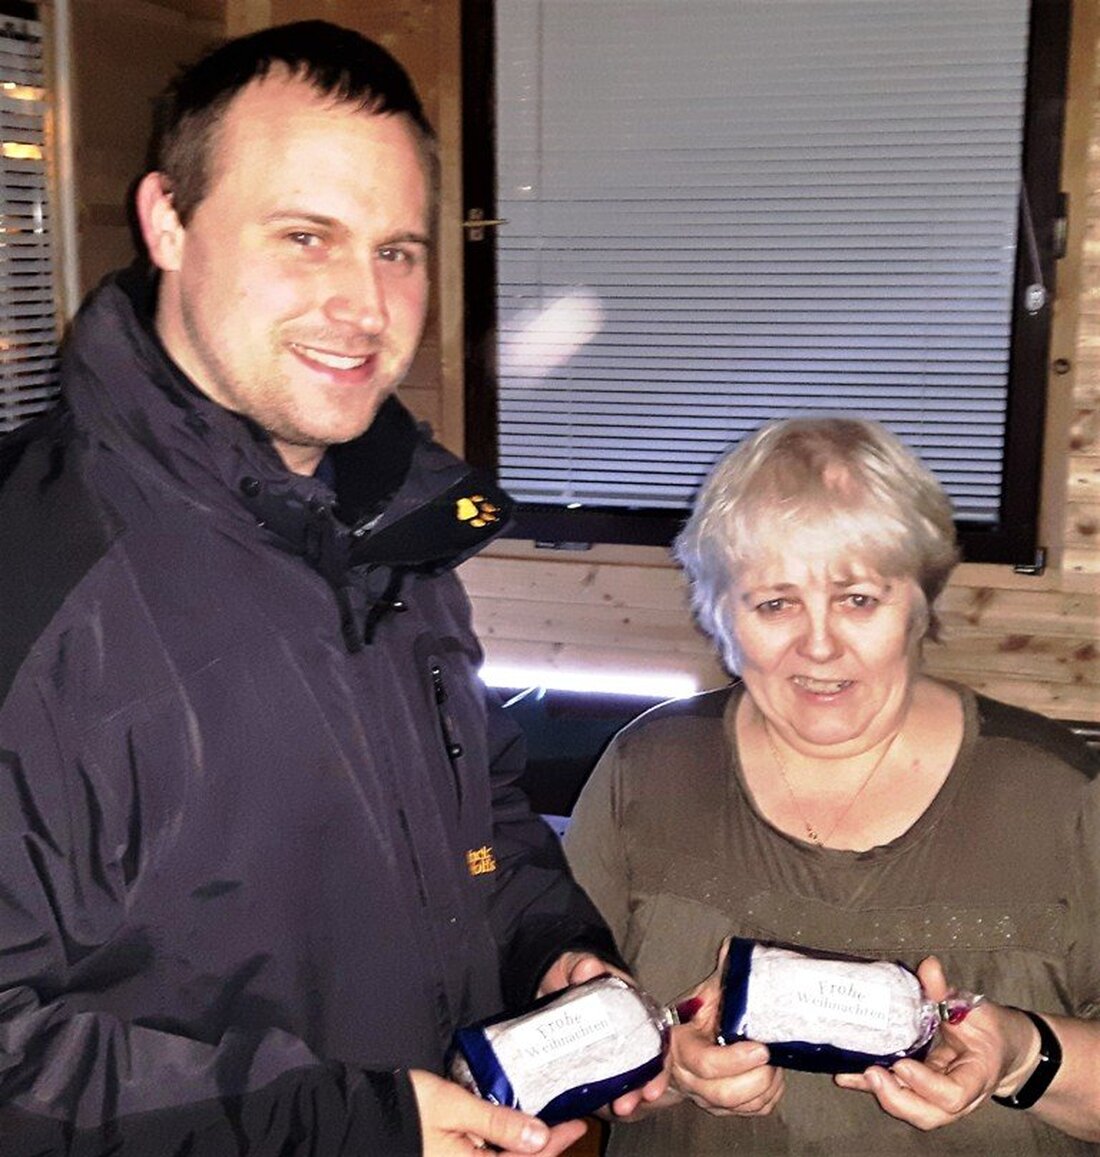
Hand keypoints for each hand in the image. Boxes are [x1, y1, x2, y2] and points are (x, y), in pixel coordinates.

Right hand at [409, 1069, 587, 1154]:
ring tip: (544, 1125)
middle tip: (567, 1124)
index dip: (556, 1144)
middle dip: (544, 1148)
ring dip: (525, 1149)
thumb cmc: (403, 1109)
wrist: (360, 1118)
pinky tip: (510, 1131)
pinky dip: (502, 1147)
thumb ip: (498, 1123)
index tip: (576, 1123)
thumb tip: (539, 1135)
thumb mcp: (455, 1107)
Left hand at [536, 951, 669, 1119]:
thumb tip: (589, 968)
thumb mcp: (578, 965)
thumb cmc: (574, 972)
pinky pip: (602, 1084)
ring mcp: (612, 1049)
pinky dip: (602, 1098)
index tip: (652, 1089)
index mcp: (635, 1009)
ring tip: (614, 1110)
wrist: (553, 979)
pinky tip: (598, 1108)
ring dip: (622, 1098)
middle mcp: (630, 1032)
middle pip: (644, 1068)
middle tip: (625, 1106)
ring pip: (625, 1080)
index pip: (657, 1041)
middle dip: (639, 1091)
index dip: (659, 1068)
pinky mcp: (592, 1061)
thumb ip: (583, 965)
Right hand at [665, 941, 783, 1116]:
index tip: (760, 1048)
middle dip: (757, 1077)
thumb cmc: (698, 1015)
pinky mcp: (723, 1109)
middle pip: (724, 1093)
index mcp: (681, 1045)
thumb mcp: (705, 992)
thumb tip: (732, 948)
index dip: (734, 1060)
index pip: (704, 1062)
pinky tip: (770, 1075)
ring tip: (773, 1062)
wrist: (680, 1045)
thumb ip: (721, 974)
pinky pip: (753, 1111)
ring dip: (765, 1086)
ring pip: (741, 1105)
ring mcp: (705, 1097)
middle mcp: (689, 1077)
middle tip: (770, 1054)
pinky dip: (769, 1095)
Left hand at [834, 956, 1038, 1129]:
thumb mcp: (973, 1009)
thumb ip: (946, 992)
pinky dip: (871, 1087)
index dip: (926, 1083)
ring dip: (883, 1094)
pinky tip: (847, 1076)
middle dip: (897, 1098)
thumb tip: (928, 966)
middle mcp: (959, 1097)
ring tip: (858, 1073)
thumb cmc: (989, 1029)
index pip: (954, 1094)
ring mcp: (939, 1097)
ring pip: (913, 1110)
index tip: (902, 1064)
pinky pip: (898, 1094)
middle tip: (872, 1074)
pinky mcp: (922, 1089)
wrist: (1001, 1048)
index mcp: (976, 1077)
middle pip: (929, 1114)